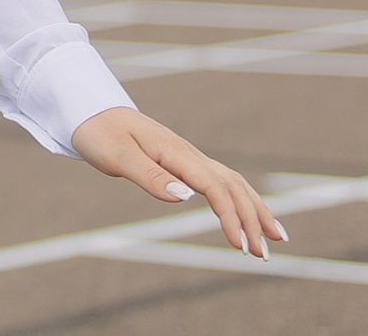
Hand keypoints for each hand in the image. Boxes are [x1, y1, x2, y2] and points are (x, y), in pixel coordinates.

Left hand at [72, 107, 283, 259]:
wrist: (91, 110)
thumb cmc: (99, 133)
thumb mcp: (116, 157)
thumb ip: (149, 176)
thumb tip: (185, 196)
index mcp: (175, 152)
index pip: (214, 187)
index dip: (230, 217)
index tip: (239, 247)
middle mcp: (189, 154)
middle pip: (233, 187)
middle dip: (252, 220)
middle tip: (264, 256)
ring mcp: (189, 157)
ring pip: (234, 183)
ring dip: (255, 210)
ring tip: (276, 239)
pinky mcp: (184, 162)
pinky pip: (222, 181)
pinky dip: (241, 199)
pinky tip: (248, 215)